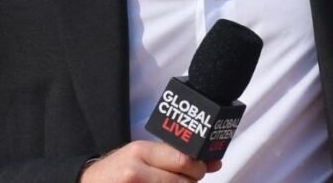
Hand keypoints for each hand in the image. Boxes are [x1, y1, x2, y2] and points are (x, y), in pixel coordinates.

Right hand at [79, 141, 221, 181]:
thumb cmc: (118, 169)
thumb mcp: (141, 155)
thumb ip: (175, 156)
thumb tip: (215, 162)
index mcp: (140, 152)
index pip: (183, 160)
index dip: (198, 167)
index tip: (200, 168)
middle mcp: (135, 173)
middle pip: (183, 181)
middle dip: (191, 182)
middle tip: (187, 179)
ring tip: (170, 182)